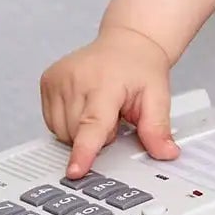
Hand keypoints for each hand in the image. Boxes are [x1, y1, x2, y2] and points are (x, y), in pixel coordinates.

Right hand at [39, 25, 180, 178]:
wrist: (127, 43)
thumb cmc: (140, 68)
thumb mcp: (158, 97)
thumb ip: (157, 128)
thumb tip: (166, 153)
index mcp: (105, 82)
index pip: (92, 123)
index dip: (84, 150)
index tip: (75, 171)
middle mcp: (76, 78)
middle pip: (77, 134)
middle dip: (98, 136)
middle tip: (115, 115)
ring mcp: (57, 79)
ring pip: (62, 131)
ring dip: (80, 131)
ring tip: (100, 109)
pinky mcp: (47, 81)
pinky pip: (52, 122)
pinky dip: (68, 123)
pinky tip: (84, 106)